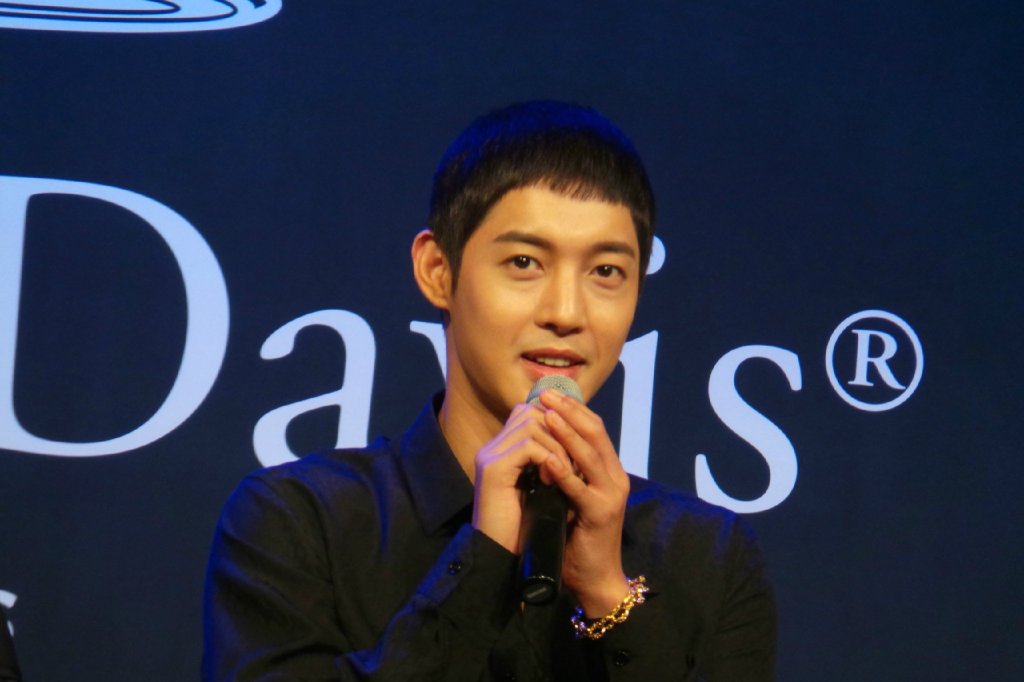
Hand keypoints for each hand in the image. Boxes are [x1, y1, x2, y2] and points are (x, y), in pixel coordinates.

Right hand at [471, 401, 572, 552]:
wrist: (501, 559)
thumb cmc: (523, 531)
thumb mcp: (541, 491)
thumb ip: (548, 466)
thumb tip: (576, 447)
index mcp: (501, 451)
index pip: (529, 413)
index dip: (557, 424)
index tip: (576, 447)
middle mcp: (492, 448)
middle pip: (531, 411)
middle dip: (561, 429)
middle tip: (575, 456)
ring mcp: (490, 456)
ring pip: (533, 424)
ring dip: (558, 444)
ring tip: (568, 469)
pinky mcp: (493, 470)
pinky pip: (530, 446)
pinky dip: (549, 458)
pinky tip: (554, 478)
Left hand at [536, 389, 630, 616]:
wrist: (595, 578)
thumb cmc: (577, 537)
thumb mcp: (572, 495)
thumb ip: (567, 471)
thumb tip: (544, 442)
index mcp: (609, 471)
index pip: (594, 428)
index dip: (573, 407)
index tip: (550, 392)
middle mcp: (616, 478)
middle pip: (596, 432)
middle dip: (569, 410)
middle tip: (546, 393)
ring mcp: (611, 495)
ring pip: (589, 454)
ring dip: (566, 432)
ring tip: (546, 414)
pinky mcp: (601, 513)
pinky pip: (580, 487)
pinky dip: (564, 470)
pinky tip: (547, 457)